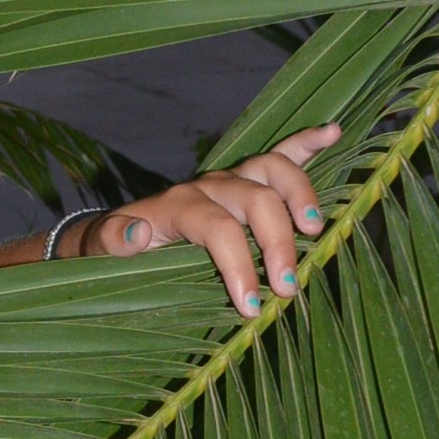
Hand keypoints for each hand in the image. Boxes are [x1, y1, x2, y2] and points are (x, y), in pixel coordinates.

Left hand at [76, 121, 340, 321]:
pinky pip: (282, 154)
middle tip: (288, 288)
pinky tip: (333, 131)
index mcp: (178, 204)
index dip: (239, 265)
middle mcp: (209, 185)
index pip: (219, 229)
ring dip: (301, 194)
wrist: (119, 230)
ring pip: (273, 170)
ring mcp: (232, 178)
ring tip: (316, 228)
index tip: (252, 306)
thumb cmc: (118, 247)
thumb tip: (139, 233)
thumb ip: (116, 239)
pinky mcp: (248, 179)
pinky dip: (308, 143)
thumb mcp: (104, 248)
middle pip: (255, 200)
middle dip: (277, 243)